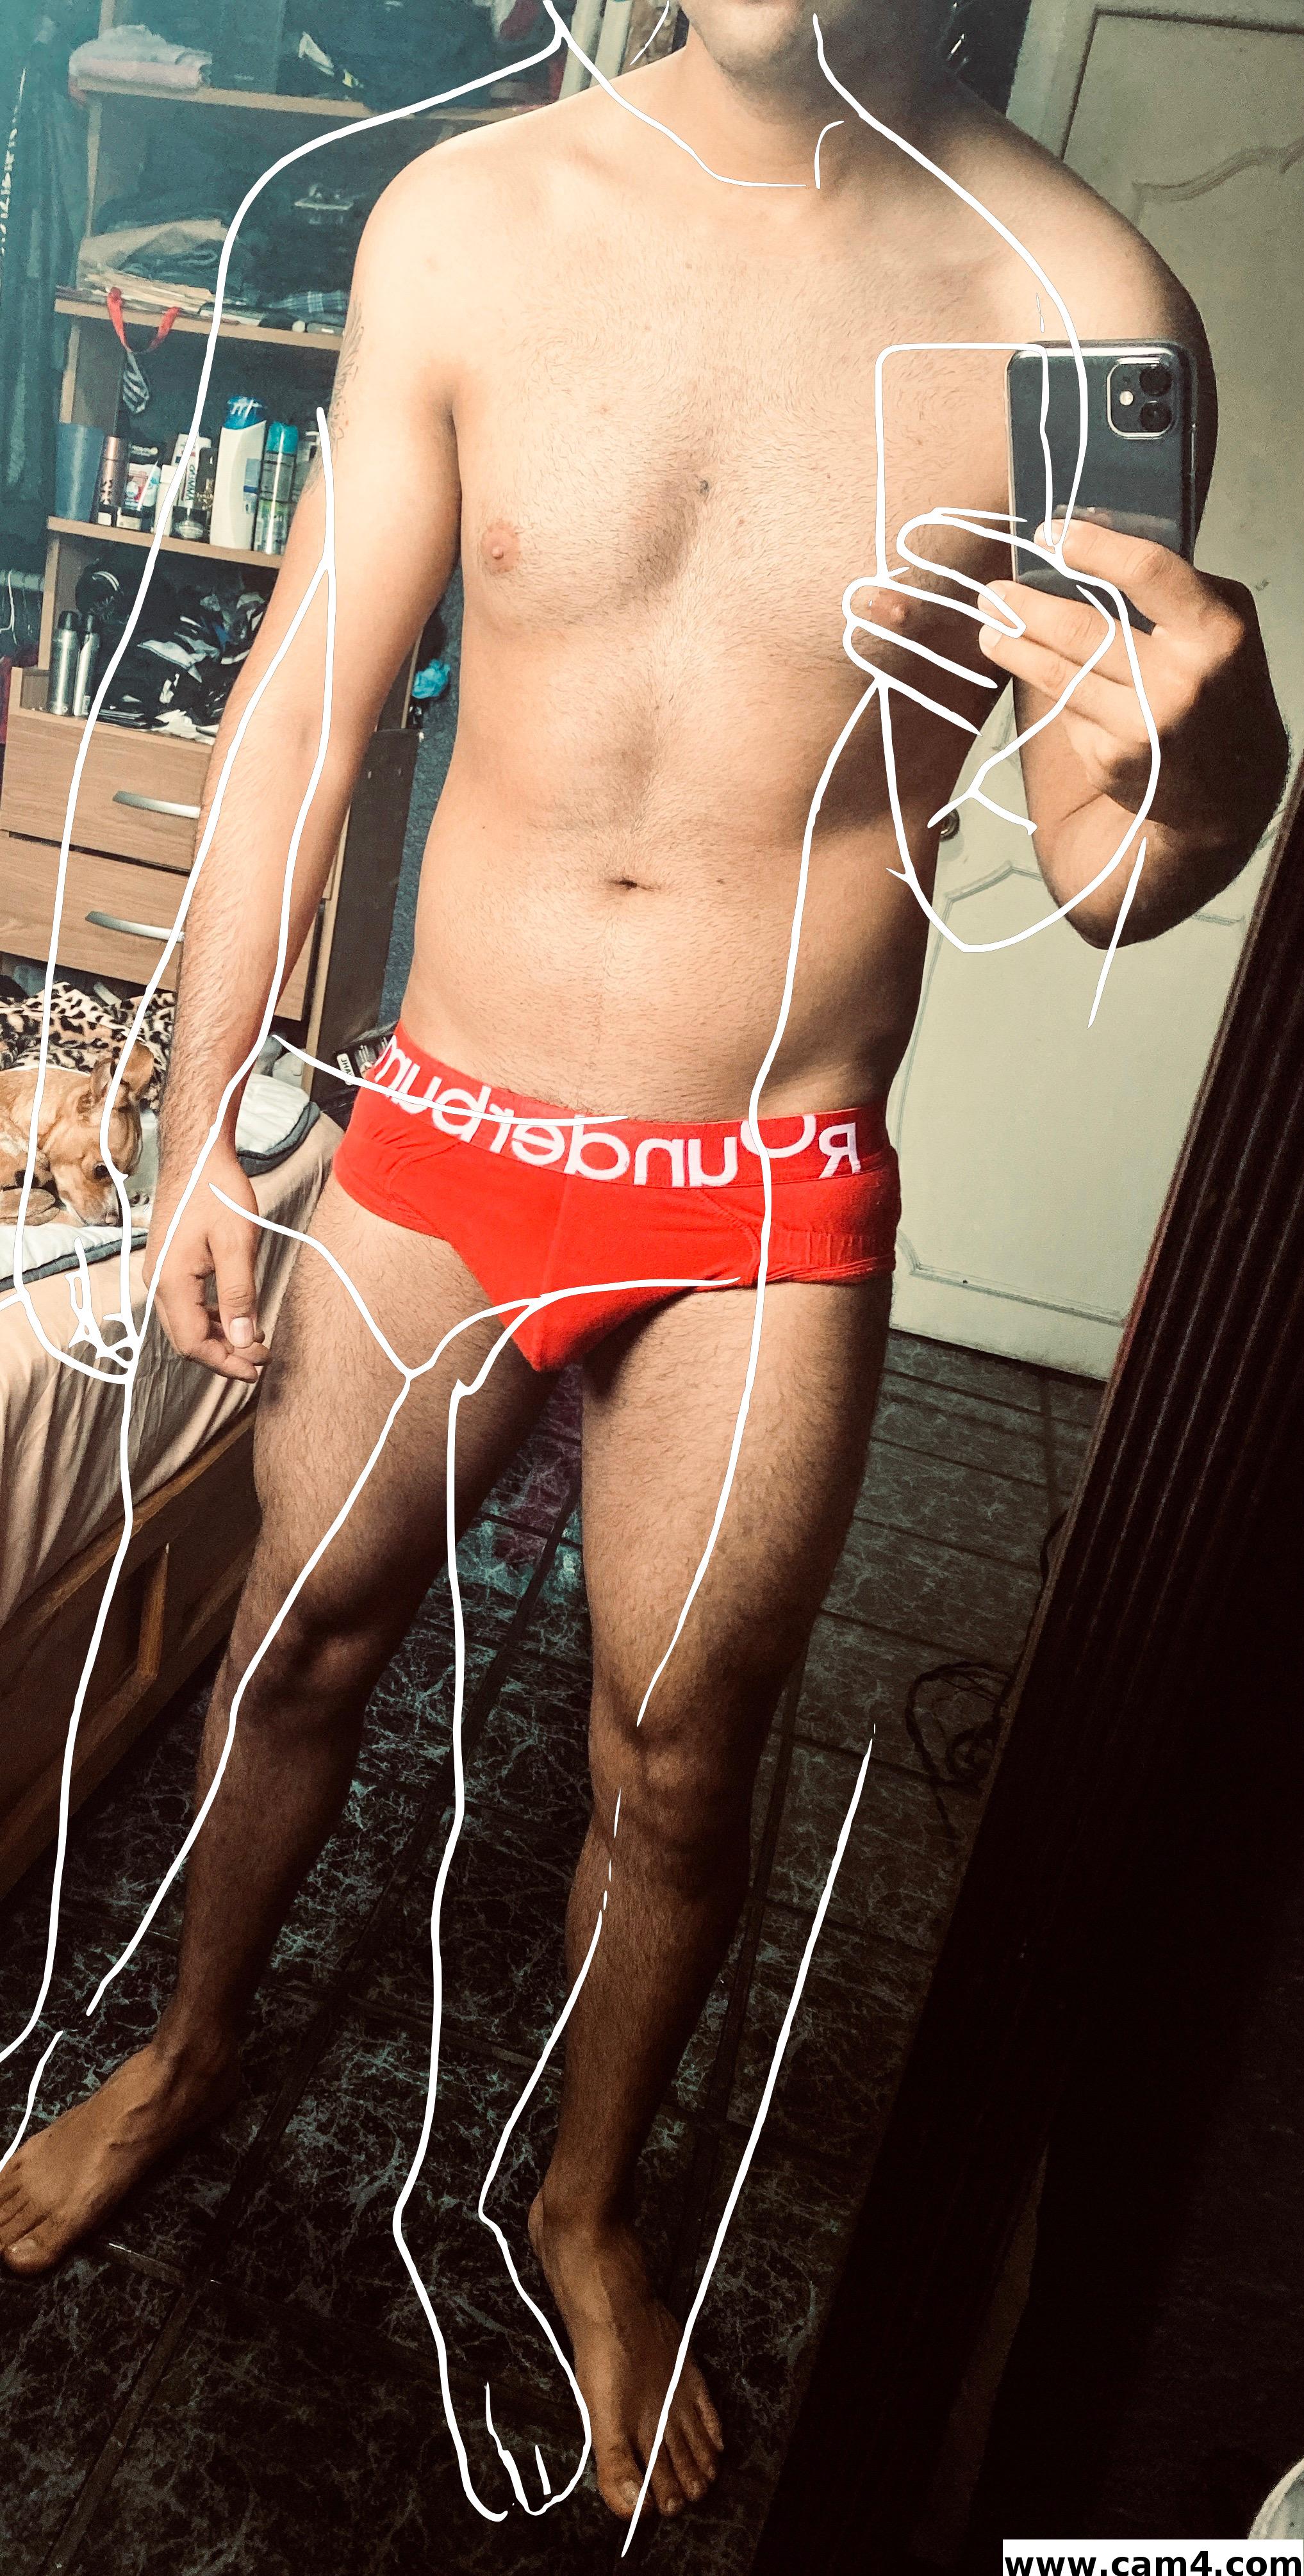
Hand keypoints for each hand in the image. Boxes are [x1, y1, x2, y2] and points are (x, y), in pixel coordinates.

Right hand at [144, 1139, 269, 1383]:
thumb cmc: (216, 1192)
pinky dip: (213, 1319)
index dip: (225, 1363)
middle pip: (187, 1340)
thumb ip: (239, 1295)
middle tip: (262, 1360)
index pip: (193, 1343)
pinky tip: (240, 1316)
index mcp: (171, 1282)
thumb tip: (244, 1340)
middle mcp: (159, 1283)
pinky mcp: (171, 1265)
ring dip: (220, 1338)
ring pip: (187, 1324)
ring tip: (256, 1340)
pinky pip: (188, 1306)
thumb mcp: (236, 1244)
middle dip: (224, 1356)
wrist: (196, 1156)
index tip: (257, 1369)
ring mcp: (161, 1274)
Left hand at [978, 517, 1287, 853]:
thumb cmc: (1222, 684)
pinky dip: (1056, 693)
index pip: (1146, 573)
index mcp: (1215, 633)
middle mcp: (1179, 682)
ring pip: (1058, 674)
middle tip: (990, 593)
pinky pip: (1067, 712)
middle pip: (1080, 629)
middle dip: (1024, 607)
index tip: (1048, 535)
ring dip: (1014, 648)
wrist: (1232, 787)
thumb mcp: (1220, 623)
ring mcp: (1141, 727)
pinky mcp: (1111, 761)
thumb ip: (1168, 583)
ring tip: (990, 629)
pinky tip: (1048, 682)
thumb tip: (1087, 536)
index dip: (1090, 548)